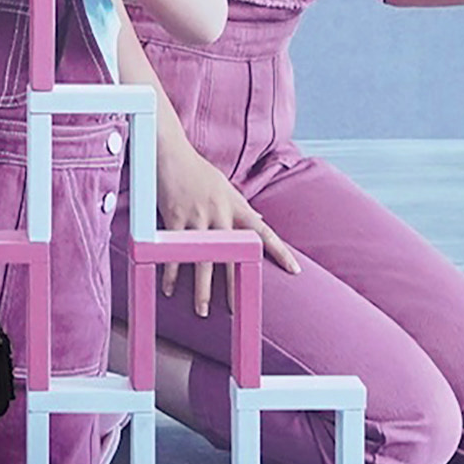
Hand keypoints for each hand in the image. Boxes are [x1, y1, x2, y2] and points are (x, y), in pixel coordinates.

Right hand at [149, 137, 300, 308]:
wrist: (171, 153)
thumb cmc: (198, 171)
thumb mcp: (226, 187)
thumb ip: (242, 207)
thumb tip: (259, 221)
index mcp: (236, 206)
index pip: (263, 233)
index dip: (280, 252)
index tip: (294, 270)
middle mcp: (221, 214)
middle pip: (231, 258)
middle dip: (234, 287)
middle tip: (236, 310)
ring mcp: (198, 218)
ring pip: (203, 261)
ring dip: (202, 289)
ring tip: (203, 310)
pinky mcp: (175, 220)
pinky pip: (173, 253)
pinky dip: (171, 273)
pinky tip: (169, 290)